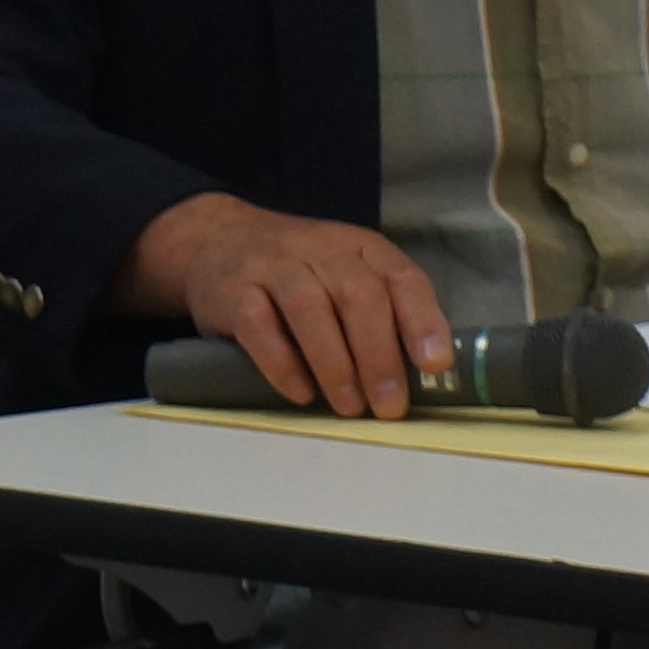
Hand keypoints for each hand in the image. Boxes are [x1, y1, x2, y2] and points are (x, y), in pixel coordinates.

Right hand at [120, 191, 451, 417]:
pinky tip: (301, 392)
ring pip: (309, 308)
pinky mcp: (232, 291)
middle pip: (357, 294)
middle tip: (388, 405)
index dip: (422, 320)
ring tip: (349, 406)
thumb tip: (422, 377)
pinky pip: (259, 326)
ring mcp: (271, 266)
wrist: (214, 241)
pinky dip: (283, 364)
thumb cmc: (297, 271)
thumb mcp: (344, 273)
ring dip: (335, 365)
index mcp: (359, 247)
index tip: (435, 364)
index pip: (401, 277)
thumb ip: (381, 312)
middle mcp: (318, 248)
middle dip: (378, 356)